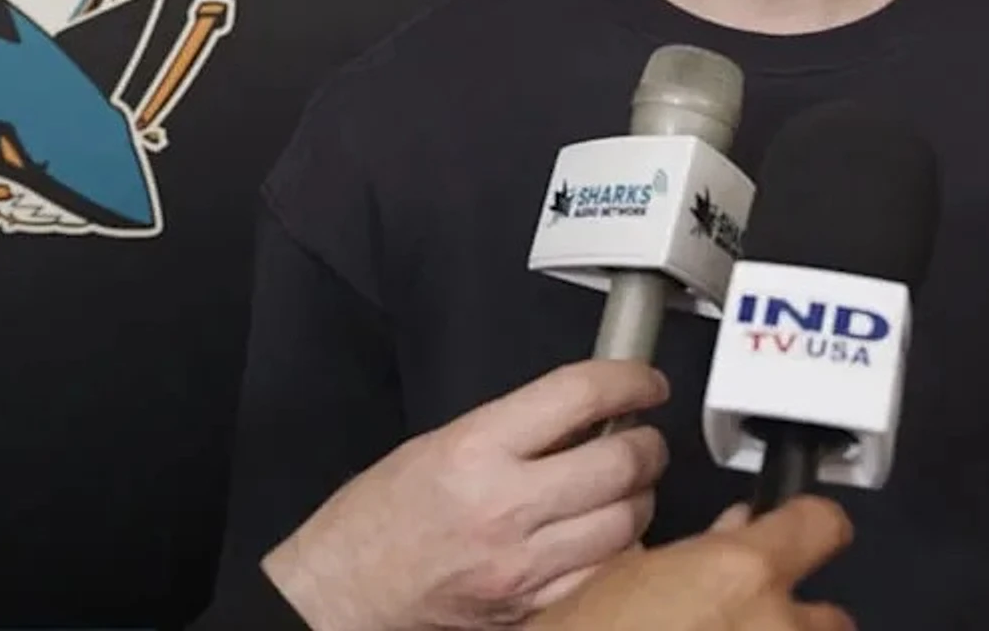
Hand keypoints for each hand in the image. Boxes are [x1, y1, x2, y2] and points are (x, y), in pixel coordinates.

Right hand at [263, 360, 671, 630]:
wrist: (340, 597)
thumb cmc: (376, 522)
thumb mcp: (439, 445)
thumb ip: (515, 427)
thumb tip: (585, 414)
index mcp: (476, 450)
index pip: (581, 395)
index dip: (630, 380)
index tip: (645, 383)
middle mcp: (504, 506)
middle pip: (621, 463)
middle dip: (648, 445)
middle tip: (643, 439)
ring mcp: (522, 565)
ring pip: (627, 524)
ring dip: (639, 500)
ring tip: (624, 490)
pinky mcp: (529, 608)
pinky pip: (605, 574)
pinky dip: (617, 552)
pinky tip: (602, 538)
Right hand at [528, 497, 855, 630]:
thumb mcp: (626, 574)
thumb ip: (700, 548)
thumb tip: (738, 528)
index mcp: (741, 571)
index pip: (822, 525)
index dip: (811, 526)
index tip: (806, 530)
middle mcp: (772, 624)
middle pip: (829, 616)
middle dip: (797, 618)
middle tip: (753, 620)